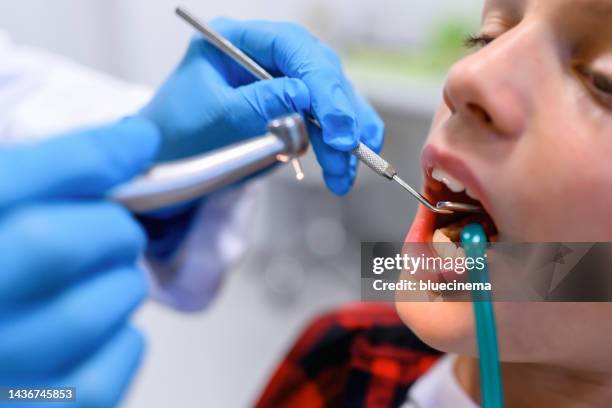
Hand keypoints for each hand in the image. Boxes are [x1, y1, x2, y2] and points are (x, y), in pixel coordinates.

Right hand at [0, 118, 159, 406]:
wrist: (0, 343)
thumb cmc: (10, 265)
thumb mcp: (5, 209)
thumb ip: (48, 177)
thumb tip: (138, 141)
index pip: (12, 181)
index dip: (91, 153)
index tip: (139, 141)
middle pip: (53, 243)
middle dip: (111, 227)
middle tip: (118, 230)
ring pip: (91, 311)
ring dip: (122, 286)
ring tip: (106, 283)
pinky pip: (103, 376)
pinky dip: (123, 344)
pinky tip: (102, 332)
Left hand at [141, 19, 383, 194]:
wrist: (167, 161)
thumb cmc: (177, 135)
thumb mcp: (213, 119)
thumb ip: (258, 105)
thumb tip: (303, 96)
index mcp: (234, 41)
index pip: (290, 47)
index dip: (319, 83)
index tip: (334, 124)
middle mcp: (262, 54)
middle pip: (318, 69)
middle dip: (338, 112)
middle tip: (345, 148)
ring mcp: (280, 80)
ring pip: (330, 96)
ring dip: (346, 134)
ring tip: (345, 171)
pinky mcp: (291, 107)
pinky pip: (325, 120)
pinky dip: (338, 145)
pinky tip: (347, 165)